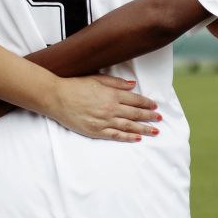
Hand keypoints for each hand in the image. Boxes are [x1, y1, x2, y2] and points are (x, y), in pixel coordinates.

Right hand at [45, 75, 161, 141]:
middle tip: (160, 119)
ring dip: (143, 129)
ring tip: (154, 131)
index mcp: (112, 95)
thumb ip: (117, 83)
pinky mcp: (95, 131)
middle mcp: (111, 109)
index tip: (155, 106)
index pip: (135, 100)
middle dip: (149, 117)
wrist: (56, 97)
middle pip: (135, 114)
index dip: (147, 104)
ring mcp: (103, 121)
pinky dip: (127, 137)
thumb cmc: (76, 85)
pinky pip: (115, 136)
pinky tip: (137, 138)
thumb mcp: (98, 78)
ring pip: (128, 126)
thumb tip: (133, 85)